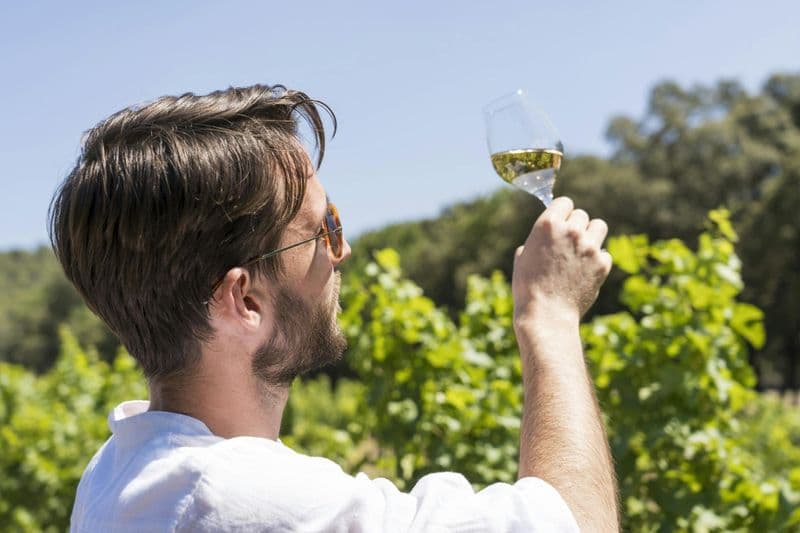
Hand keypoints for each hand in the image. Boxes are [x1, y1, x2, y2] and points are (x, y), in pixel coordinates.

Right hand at [512, 197, 611, 327]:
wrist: (546, 314)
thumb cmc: (528, 288)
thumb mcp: (522, 259)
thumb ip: (535, 242)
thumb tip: (540, 240)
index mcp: (548, 225)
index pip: (564, 203)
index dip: (562, 212)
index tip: (561, 221)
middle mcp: (571, 231)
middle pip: (582, 215)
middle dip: (576, 226)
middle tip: (568, 242)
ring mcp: (589, 247)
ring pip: (599, 226)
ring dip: (591, 235)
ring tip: (583, 249)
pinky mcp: (602, 264)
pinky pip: (604, 253)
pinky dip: (597, 260)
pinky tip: (586, 270)